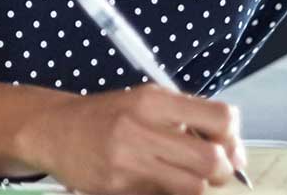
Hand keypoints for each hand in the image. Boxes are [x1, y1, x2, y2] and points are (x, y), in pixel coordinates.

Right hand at [23, 84, 245, 194]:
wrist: (53, 131)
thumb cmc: (106, 115)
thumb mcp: (145, 100)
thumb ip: (187, 117)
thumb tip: (232, 149)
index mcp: (154, 101)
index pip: (220, 118)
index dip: (233, 137)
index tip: (228, 144)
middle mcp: (142, 129)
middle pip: (211, 161)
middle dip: (223, 171)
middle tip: (216, 170)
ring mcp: (129, 163)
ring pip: (193, 188)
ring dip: (199, 187)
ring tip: (187, 177)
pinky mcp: (118, 190)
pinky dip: (170, 194)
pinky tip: (159, 183)